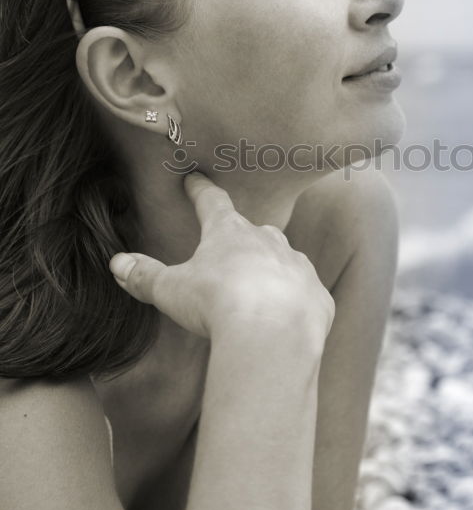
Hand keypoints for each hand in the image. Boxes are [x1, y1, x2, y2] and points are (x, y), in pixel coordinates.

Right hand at [108, 172, 334, 363]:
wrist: (272, 330)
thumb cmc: (218, 302)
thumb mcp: (171, 290)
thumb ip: (145, 276)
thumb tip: (117, 264)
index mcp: (229, 232)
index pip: (212, 203)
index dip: (201, 191)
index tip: (196, 179)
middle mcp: (268, 241)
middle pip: (254, 231)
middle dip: (244, 238)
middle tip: (233, 248)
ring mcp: (297, 267)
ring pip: (285, 261)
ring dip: (273, 270)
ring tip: (260, 290)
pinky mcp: (317, 297)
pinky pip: (306, 295)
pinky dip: (296, 302)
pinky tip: (286, 317)